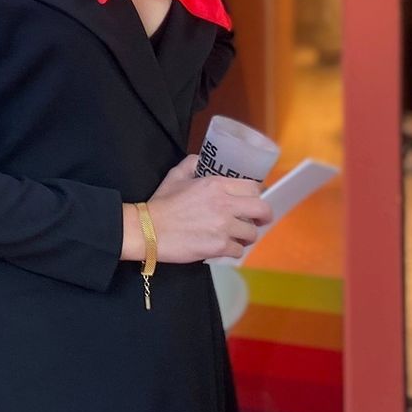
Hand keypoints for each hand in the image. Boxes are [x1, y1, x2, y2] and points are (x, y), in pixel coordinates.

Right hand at [137, 160, 271, 263]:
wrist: (148, 230)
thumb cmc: (162, 203)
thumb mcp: (175, 176)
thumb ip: (191, 164)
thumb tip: (200, 159)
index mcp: (216, 185)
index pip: (252, 187)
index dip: (255, 195)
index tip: (252, 201)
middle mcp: (224, 204)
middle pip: (261, 209)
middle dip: (263, 216)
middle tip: (257, 221)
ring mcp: (224, 227)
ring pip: (252, 233)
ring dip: (245, 236)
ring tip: (236, 237)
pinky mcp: (219, 246)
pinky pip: (239, 251)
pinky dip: (232, 250)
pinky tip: (223, 247)